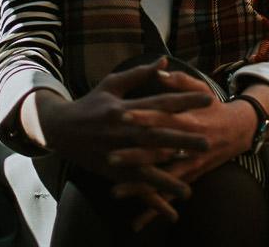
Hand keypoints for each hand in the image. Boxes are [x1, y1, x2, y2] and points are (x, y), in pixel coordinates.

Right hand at [27, 58, 213, 214]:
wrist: (60, 129)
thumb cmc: (90, 104)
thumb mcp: (112, 84)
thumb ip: (140, 74)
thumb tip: (164, 60)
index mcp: (124, 108)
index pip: (160, 103)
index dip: (184, 101)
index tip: (208, 99)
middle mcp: (122, 131)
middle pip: (157, 137)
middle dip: (182, 140)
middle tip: (208, 142)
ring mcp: (116, 153)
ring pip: (146, 167)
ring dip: (168, 178)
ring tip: (191, 182)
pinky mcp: (112, 171)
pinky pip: (135, 186)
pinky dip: (153, 198)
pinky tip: (171, 208)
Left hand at [107, 72, 258, 229]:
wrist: (239, 131)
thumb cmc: (214, 106)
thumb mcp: (201, 89)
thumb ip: (179, 81)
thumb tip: (158, 71)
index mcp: (189, 118)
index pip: (163, 117)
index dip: (143, 116)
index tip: (121, 115)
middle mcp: (189, 143)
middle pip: (158, 150)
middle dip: (134, 155)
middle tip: (110, 157)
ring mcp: (190, 164)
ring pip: (162, 176)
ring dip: (139, 185)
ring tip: (115, 190)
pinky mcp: (190, 177)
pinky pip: (169, 194)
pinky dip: (154, 208)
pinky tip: (137, 222)